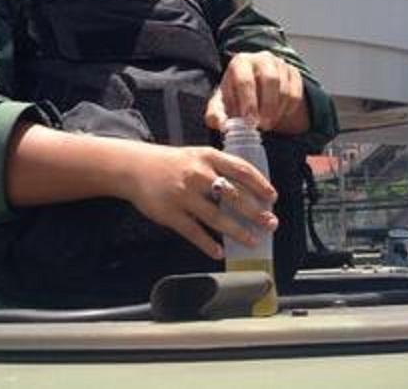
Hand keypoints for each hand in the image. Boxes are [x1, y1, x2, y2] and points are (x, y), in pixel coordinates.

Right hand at [124, 144, 277, 259]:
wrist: (135, 167)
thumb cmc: (172, 162)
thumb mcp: (198, 155)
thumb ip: (221, 168)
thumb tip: (250, 188)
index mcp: (208, 157)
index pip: (241, 170)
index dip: (260, 184)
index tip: (272, 197)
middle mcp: (198, 175)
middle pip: (233, 196)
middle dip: (255, 212)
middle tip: (270, 223)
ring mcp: (184, 195)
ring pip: (216, 217)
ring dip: (237, 231)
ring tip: (252, 240)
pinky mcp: (171, 214)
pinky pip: (194, 232)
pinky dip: (208, 244)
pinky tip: (220, 252)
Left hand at [205, 51, 309, 133]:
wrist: (252, 90)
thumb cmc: (234, 97)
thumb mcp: (220, 105)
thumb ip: (216, 115)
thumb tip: (223, 125)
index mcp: (240, 62)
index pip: (246, 80)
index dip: (248, 102)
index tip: (250, 121)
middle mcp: (262, 58)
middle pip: (270, 79)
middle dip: (267, 106)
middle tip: (263, 126)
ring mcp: (280, 64)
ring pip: (285, 88)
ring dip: (277, 111)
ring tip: (268, 124)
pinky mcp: (293, 73)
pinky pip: (296, 93)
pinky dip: (288, 109)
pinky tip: (278, 116)